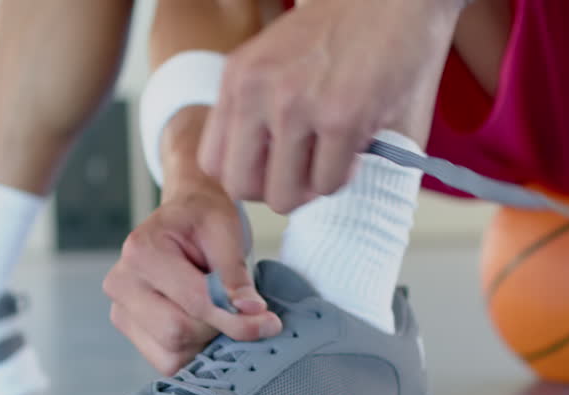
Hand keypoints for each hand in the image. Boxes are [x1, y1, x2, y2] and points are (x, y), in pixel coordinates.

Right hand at [104, 180, 281, 374]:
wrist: (184, 217)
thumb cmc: (203, 218)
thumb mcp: (225, 231)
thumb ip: (235, 273)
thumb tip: (251, 311)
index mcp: (141, 251)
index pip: (194, 301)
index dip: (235, 317)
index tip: (269, 322)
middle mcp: (122, 283)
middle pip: (178, 332)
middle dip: (218, 329)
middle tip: (243, 313)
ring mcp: (121, 309)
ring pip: (171, 355)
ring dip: (206, 343)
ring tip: (219, 313)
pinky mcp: (130, 329)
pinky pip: (166, 362)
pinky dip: (193, 353)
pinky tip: (205, 327)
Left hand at [199, 0, 459, 212]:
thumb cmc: (345, 26)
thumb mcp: (277, 59)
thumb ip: (259, 106)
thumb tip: (259, 171)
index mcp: (239, 78)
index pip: (213, 162)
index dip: (246, 175)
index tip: (273, 168)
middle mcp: (258, 92)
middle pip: (242, 187)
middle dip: (276, 189)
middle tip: (304, 173)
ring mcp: (297, 107)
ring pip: (286, 194)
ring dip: (312, 187)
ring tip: (333, 157)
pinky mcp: (341, 118)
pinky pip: (330, 183)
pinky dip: (345, 176)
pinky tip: (355, 147)